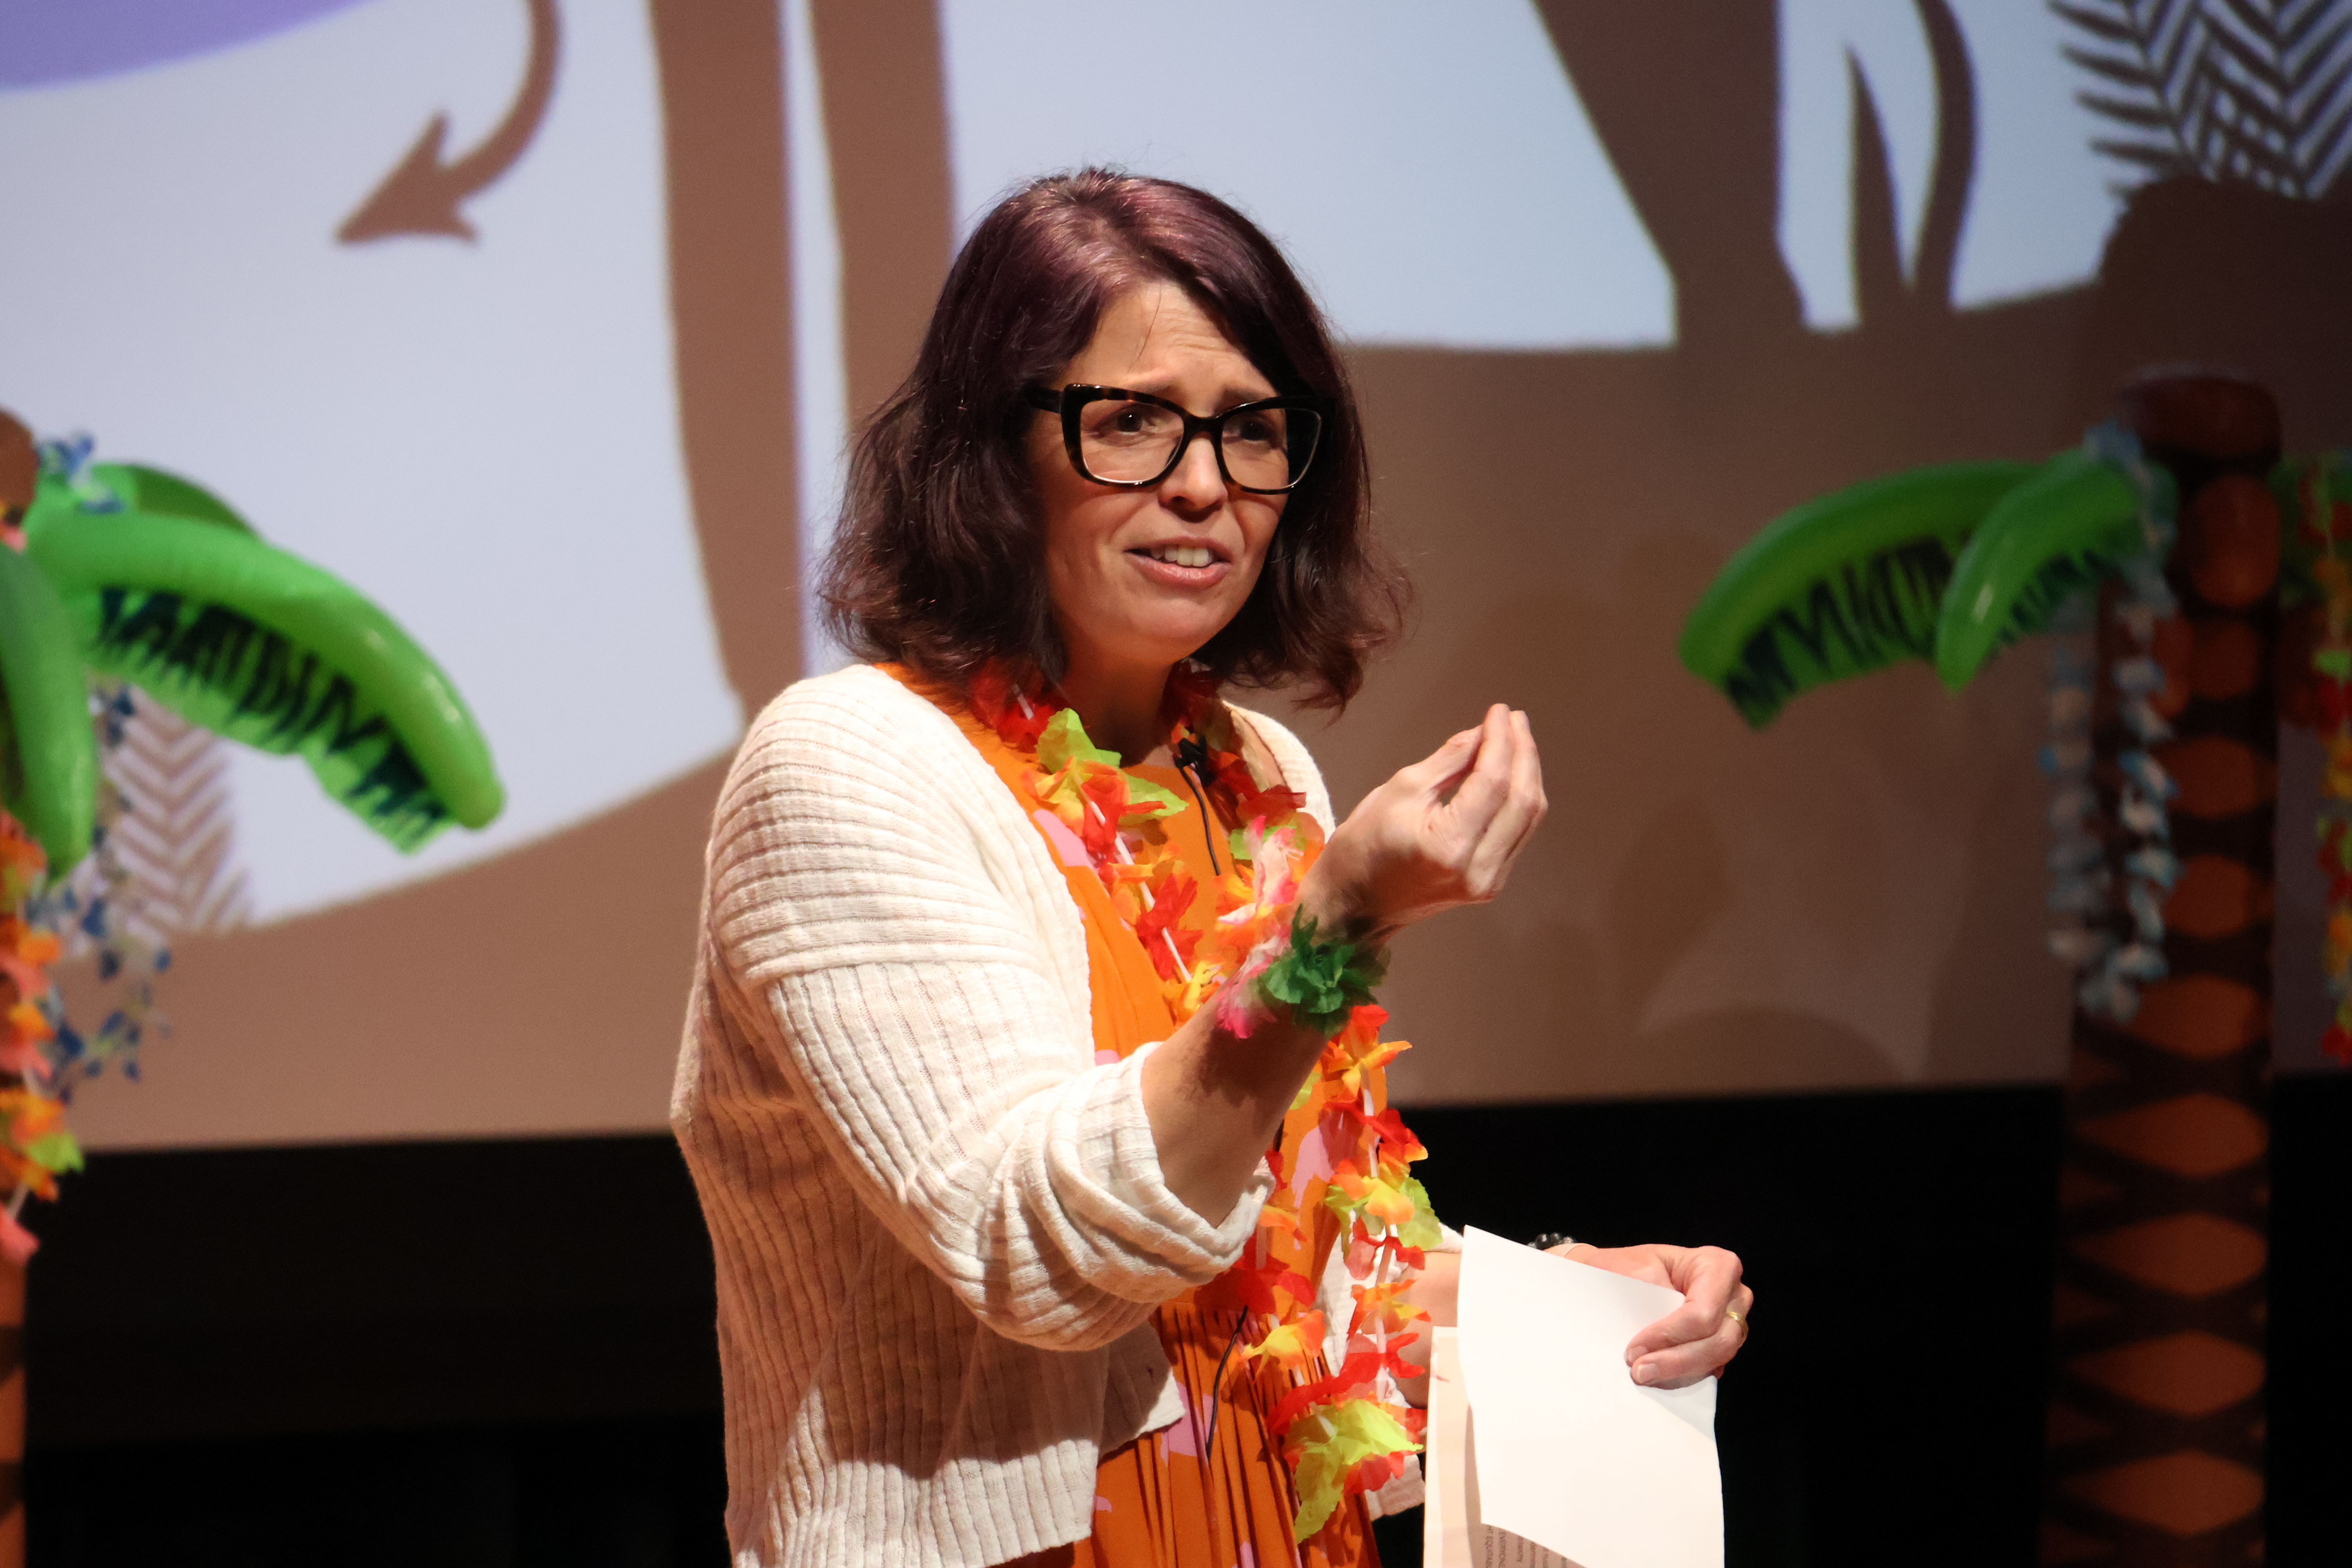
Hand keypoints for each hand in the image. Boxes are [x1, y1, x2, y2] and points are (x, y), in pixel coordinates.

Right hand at [1300, 704, 1545, 940]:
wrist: (1355, 906)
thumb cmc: (1363, 845)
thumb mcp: (1400, 790)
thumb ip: (1450, 760)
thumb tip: (1484, 731)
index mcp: (1449, 846)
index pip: (1493, 782)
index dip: (1500, 740)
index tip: (1500, 710)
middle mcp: (1478, 869)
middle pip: (1522, 800)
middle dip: (1522, 752)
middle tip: (1513, 719)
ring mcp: (1488, 882)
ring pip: (1528, 817)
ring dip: (1526, 773)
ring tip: (1516, 738)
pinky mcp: (1490, 884)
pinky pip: (1518, 834)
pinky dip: (1519, 799)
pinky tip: (1512, 774)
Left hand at [1550, 1241, 1750, 1389]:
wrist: (1620, 1274)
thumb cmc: (1629, 1266)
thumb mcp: (1636, 1270)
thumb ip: (1651, 1299)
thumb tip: (1652, 1335)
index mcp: (1718, 1266)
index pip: (1703, 1311)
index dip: (1671, 1334)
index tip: (1636, 1347)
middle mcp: (1733, 1296)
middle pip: (1718, 1340)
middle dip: (1677, 1360)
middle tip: (1639, 1370)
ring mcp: (1730, 1323)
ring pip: (1716, 1359)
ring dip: (1679, 1371)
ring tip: (1643, 1374)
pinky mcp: (1718, 1345)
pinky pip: (1709, 1369)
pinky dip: (1684, 1376)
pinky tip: (1658, 1379)